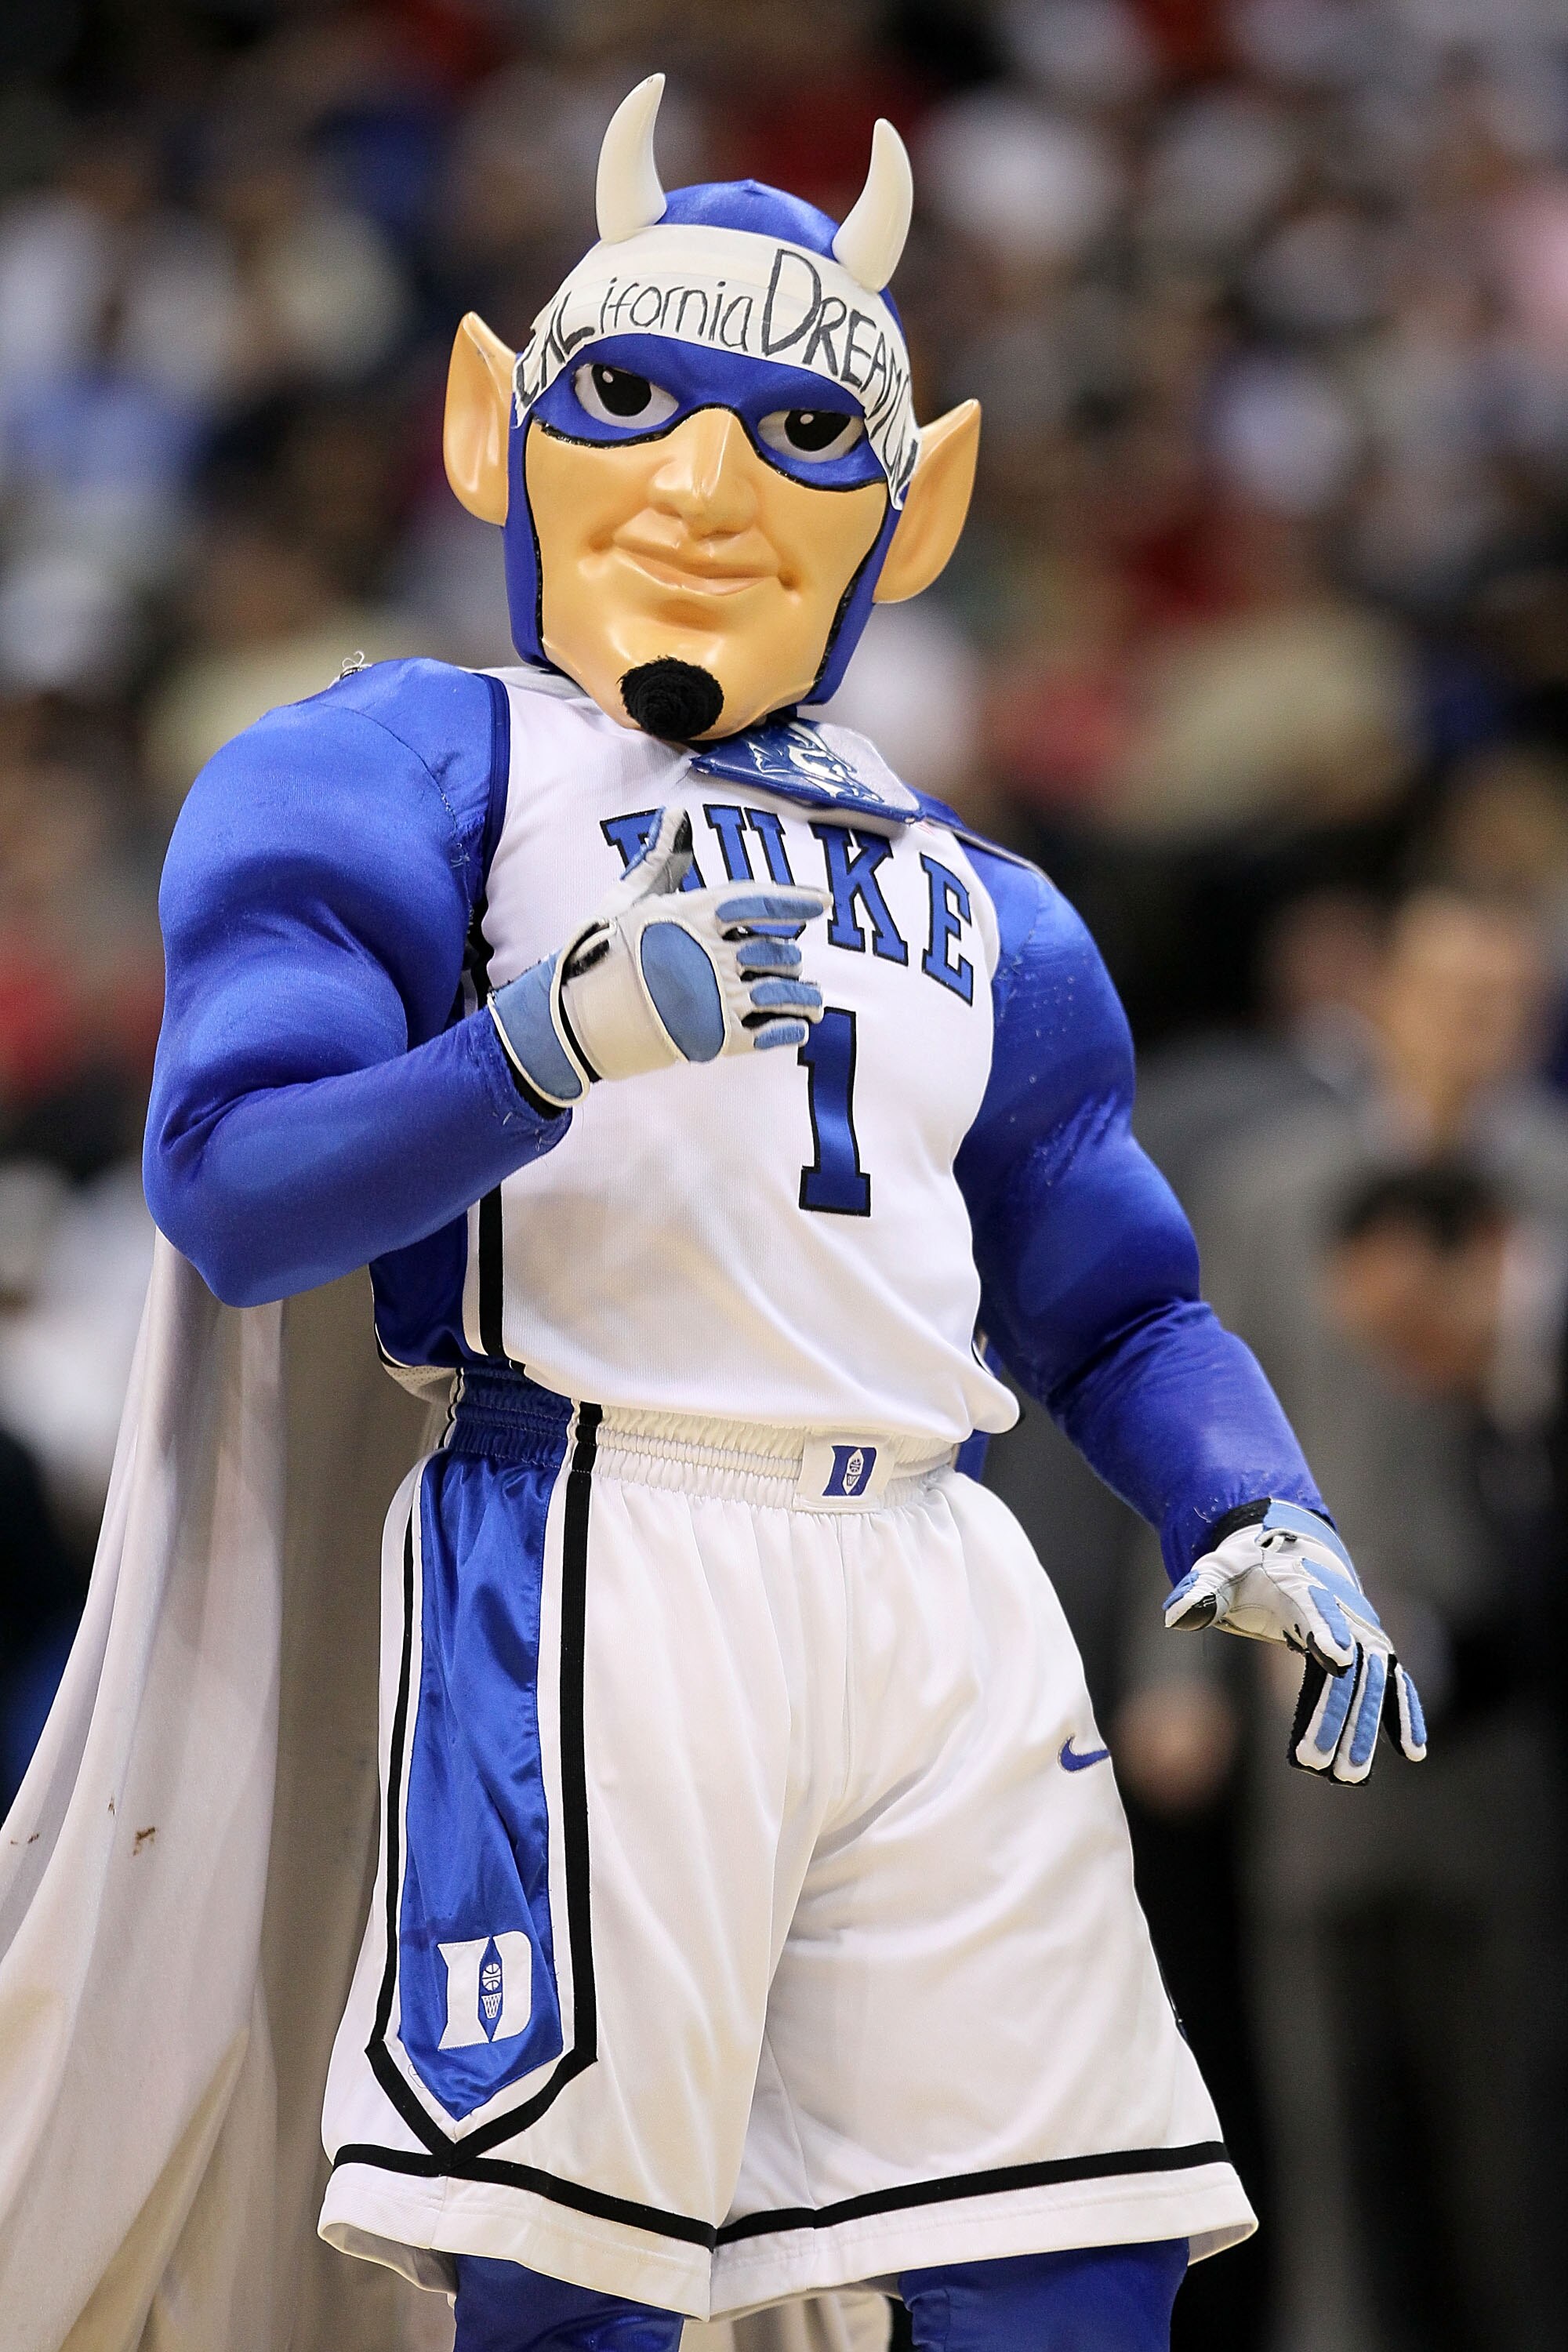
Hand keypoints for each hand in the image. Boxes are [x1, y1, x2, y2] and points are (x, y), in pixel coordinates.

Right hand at [489, 808, 826, 1106]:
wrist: (576, 1019)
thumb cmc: (601, 953)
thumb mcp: (629, 898)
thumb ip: (662, 858)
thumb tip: (677, 812)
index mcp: (693, 915)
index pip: (758, 900)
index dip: (795, 899)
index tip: (824, 902)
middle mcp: (711, 954)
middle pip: (775, 951)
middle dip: (790, 958)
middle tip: (795, 964)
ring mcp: (716, 999)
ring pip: (781, 993)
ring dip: (803, 997)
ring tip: (813, 1002)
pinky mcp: (716, 1040)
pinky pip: (769, 1034)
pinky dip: (790, 1030)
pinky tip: (798, 1028)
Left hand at [1164, 1501, 1426, 1783]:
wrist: (1293, 1548)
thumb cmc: (1249, 1566)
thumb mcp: (1219, 1571)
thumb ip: (1200, 1591)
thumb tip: (1176, 1615)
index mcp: (1301, 1587)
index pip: (1316, 1610)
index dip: (1327, 1632)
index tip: (1338, 1659)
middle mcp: (1342, 1610)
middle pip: (1347, 1665)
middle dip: (1336, 1713)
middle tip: (1319, 1762)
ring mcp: (1363, 1632)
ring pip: (1371, 1683)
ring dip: (1365, 1728)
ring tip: (1351, 1776)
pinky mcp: (1372, 1650)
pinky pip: (1393, 1684)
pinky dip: (1405, 1713)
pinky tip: (1413, 1751)